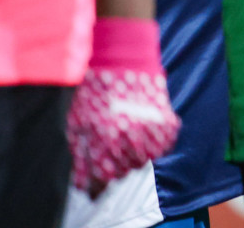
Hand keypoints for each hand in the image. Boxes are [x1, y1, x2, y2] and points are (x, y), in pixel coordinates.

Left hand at [66, 19, 179, 192]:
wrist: (123, 58)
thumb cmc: (95, 90)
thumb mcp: (78, 122)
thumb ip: (80, 154)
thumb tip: (82, 185)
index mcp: (103, 135)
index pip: (105, 176)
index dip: (100, 181)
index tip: (99, 178)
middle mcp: (128, 133)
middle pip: (126, 170)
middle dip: (118, 167)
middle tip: (114, 155)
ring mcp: (149, 125)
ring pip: (146, 160)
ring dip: (137, 157)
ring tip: (130, 145)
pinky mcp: (165, 117)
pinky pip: (164, 144)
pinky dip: (157, 145)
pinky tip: (146, 137)